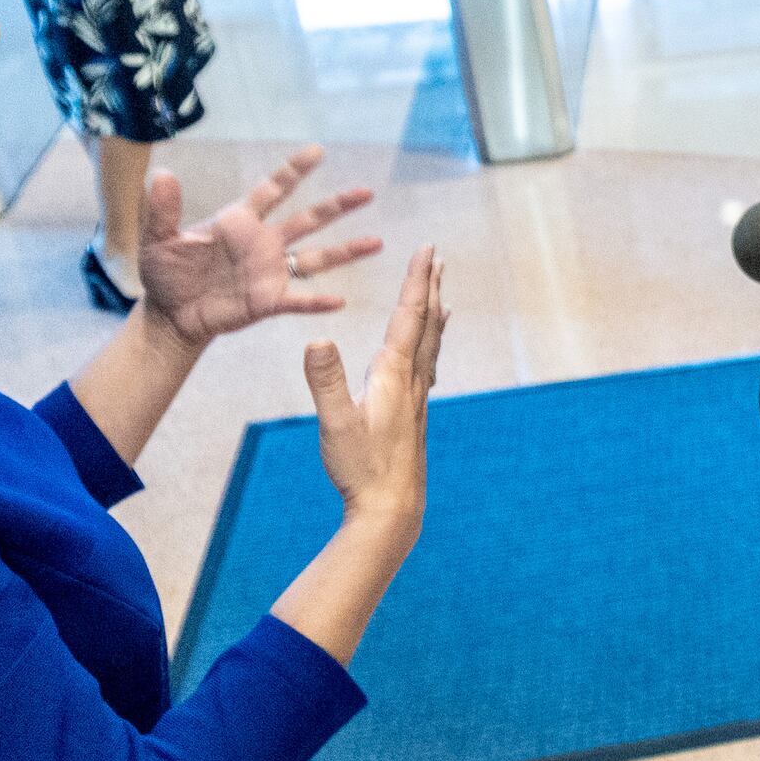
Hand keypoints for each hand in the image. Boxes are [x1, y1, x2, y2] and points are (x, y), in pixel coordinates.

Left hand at [132, 146, 382, 342]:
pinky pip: (299, 300)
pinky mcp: (268, 301)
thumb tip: (162, 174)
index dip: (295, 170)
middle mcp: (263, 243)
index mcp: (240, 221)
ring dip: (345, 251)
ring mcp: (270, 272)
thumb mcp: (158, 238)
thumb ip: (162, 209)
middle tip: (367, 192)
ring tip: (377, 242)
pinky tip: (339, 301)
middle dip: (337, 206)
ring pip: (316, 257)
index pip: (273, 189)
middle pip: (307, 219)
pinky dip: (318, 301)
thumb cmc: (166, 272)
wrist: (169, 313)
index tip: (318, 151)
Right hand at [307, 245, 446, 535]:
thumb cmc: (361, 469)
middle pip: (424, 325)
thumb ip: (326, 381)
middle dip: (428, 288)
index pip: (407, 317)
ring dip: (433, 316)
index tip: (427, 249)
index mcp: (393, 376)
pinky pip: (426, 369)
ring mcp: (415, 400)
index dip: (416, 281)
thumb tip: (317, 339)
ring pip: (429, 346)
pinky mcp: (412, 417)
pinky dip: (429, 348)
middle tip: (437, 258)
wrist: (391, 511)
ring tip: (442, 296)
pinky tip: (428, 356)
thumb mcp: (335, 423)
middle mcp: (410, 382)